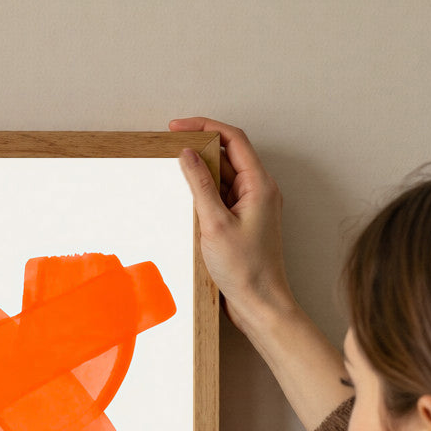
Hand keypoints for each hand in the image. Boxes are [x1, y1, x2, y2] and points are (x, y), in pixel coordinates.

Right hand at [169, 117, 299, 337]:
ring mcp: (251, 207)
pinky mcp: (242, 223)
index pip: (233, 139)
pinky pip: (222, 198)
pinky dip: (204, 194)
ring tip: (174, 173)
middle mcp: (259, 191)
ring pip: (223, 178)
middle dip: (200, 148)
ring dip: (200, 173)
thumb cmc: (244, 269)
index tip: (177, 127)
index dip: (205, 126)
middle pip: (228, 156)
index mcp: (260, 185)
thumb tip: (187, 154)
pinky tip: (186, 201)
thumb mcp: (215, 224)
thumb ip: (200, 186)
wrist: (260, 303)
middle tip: (170, 146)